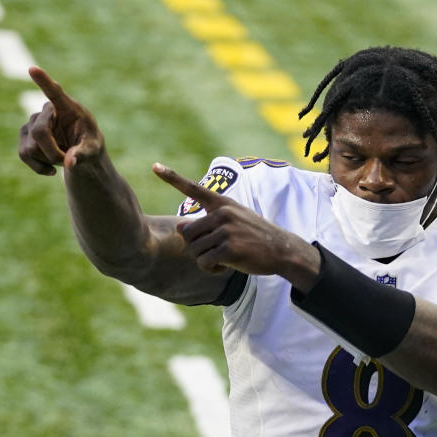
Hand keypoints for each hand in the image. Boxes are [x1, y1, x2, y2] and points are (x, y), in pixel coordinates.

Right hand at [18, 67, 104, 175]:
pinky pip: (23, 154)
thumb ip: (83, 154)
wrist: (80, 153)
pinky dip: (38, 167)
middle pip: (39, 133)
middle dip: (53, 153)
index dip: (43, 81)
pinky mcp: (24, 135)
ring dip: (47, 160)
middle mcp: (46, 110)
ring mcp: (32, 122)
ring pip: (30, 148)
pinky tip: (51, 169)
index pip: (54, 91)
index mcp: (67, 106)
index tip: (32, 69)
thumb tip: (70, 163)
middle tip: (67, 160)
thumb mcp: (93, 150)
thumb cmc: (90, 145)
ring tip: (62, 159)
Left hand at [151, 163, 319, 286]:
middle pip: (186, 233)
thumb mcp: (233, 221)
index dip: (172, 177)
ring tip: (223, 258)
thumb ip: (206, 222)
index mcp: (222, 203)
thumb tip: (179, 227)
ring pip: (194, 250)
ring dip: (204, 260)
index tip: (154, 166)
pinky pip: (204, 263)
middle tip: (214, 251)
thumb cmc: (254, 236)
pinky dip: (211, 269)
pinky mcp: (229, 249)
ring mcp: (226, 230)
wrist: (281, 250)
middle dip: (195, 247)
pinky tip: (225, 267)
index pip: (193, 188)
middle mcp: (222, 213)